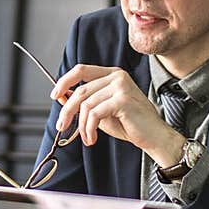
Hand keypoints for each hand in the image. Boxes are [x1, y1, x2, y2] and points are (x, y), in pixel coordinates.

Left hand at [50, 62, 183, 166]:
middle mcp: (117, 76)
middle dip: (68, 111)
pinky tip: (92, 138)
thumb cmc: (129, 124)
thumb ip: (83, 102)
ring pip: (86, 104)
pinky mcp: (122, 100)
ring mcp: (121, 86)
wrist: (153, 136)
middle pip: (80, 90)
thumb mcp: (101, 112)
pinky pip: (94, 114)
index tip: (54, 95)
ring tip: (86, 137)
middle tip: (62, 126)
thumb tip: (61, 96)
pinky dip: (89, 129)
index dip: (65, 81)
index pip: (81, 70)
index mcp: (112, 74)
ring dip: (81, 125)